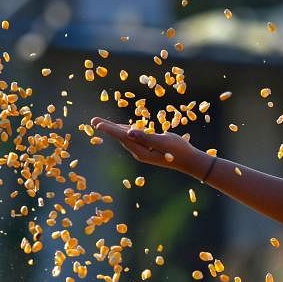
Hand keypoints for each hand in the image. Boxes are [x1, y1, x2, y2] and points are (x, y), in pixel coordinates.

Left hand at [91, 117, 208, 177]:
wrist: (189, 161)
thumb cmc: (179, 150)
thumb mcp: (164, 141)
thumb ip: (147, 137)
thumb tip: (130, 132)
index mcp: (141, 151)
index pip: (122, 137)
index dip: (109, 129)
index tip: (97, 123)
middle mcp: (139, 152)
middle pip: (120, 137)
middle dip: (108, 128)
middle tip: (93, 121)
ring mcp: (143, 151)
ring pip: (126, 138)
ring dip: (115, 129)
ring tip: (102, 124)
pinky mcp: (148, 149)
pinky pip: (134, 139)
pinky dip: (126, 132)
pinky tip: (123, 128)